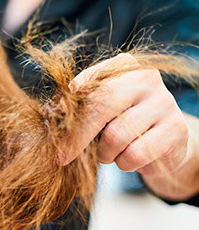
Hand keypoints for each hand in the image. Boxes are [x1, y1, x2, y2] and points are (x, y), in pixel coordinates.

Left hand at [61, 54, 198, 199]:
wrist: (164, 143)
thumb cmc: (120, 124)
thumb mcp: (99, 111)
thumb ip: (79, 108)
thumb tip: (54, 114)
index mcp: (123, 66)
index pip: (89, 84)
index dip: (70, 108)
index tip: (54, 126)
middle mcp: (145, 78)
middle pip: (100, 107)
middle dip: (77, 137)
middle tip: (62, 157)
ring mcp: (164, 102)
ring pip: (115, 136)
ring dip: (105, 154)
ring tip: (109, 153)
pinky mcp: (175, 128)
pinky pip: (135, 154)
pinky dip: (124, 163)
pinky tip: (128, 158)